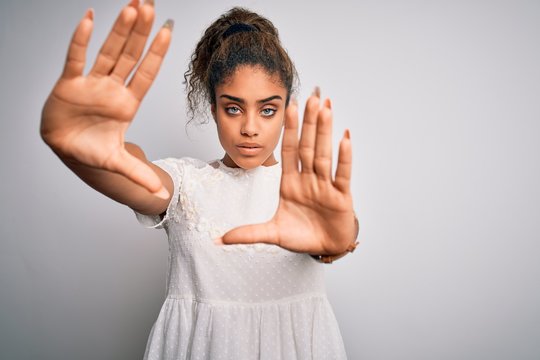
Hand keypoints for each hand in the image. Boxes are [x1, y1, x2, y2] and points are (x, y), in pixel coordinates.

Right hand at [40, 0, 172, 194]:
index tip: (168, 31)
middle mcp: (112, 88)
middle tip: (151, 7)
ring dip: (119, 31)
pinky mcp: (69, 84)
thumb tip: (162, 195)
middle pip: (130, 56)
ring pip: (108, 52)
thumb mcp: (118, 162)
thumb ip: (139, 174)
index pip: (146, 74)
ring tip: (132, 7)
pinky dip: (81, 40)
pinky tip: (90, 19)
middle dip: (140, 33)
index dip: (156, 54)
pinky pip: (75, 58)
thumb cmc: (93, 150)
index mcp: (127, 103)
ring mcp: (92, 84)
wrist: (66, 149)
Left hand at [216, 88, 357, 255]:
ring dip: (324, 132)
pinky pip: (342, 174)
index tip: (289, 106)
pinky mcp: (341, 197)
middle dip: (308, 122)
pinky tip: (345, 138)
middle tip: (312, 96)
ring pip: (323, 154)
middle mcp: (308, 180)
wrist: (326, 248)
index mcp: (290, 183)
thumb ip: (248, 233)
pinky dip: (344, 157)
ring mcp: (325, 186)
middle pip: (307, 146)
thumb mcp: (272, 234)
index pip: (288, 151)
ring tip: (326, 108)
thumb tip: (218, 240)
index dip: (289, 129)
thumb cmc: (302, 237)